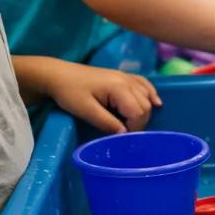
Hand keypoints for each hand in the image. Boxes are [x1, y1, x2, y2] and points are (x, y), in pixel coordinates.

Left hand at [47, 63, 161, 133]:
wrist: (58, 75)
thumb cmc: (70, 93)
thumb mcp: (86, 111)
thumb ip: (107, 123)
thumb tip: (125, 135)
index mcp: (119, 88)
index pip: (139, 111)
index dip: (135, 128)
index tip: (124, 139)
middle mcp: (126, 80)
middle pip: (145, 105)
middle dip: (140, 122)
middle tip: (126, 134)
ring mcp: (125, 76)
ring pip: (146, 95)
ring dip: (145, 110)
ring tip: (134, 124)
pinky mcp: (122, 76)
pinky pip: (143, 84)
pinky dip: (151, 93)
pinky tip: (156, 102)